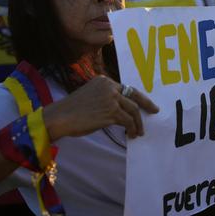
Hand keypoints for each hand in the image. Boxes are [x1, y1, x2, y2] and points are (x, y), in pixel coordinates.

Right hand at [44, 75, 158, 140]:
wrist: (60, 117)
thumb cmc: (72, 110)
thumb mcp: (90, 95)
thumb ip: (105, 97)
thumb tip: (121, 110)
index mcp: (104, 80)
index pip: (126, 88)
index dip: (138, 97)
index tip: (146, 103)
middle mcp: (109, 87)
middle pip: (134, 97)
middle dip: (146, 106)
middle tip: (154, 111)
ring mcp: (111, 99)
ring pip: (133, 111)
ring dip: (137, 123)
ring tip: (139, 132)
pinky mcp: (111, 112)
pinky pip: (128, 121)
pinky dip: (132, 129)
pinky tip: (131, 135)